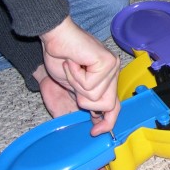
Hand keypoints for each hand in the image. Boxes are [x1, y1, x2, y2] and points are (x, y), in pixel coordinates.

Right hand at [39, 16, 120, 135]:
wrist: (55, 38)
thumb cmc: (60, 58)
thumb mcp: (75, 87)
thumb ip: (87, 100)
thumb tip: (98, 120)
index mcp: (108, 79)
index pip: (115, 107)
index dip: (108, 122)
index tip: (95, 132)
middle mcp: (114, 72)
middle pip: (108, 106)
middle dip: (86, 101)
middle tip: (74, 82)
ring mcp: (113, 66)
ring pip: (96, 98)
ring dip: (77, 85)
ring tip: (72, 68)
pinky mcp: (108, 62)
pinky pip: (90, 86)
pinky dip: (75, 76)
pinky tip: (73, 62)